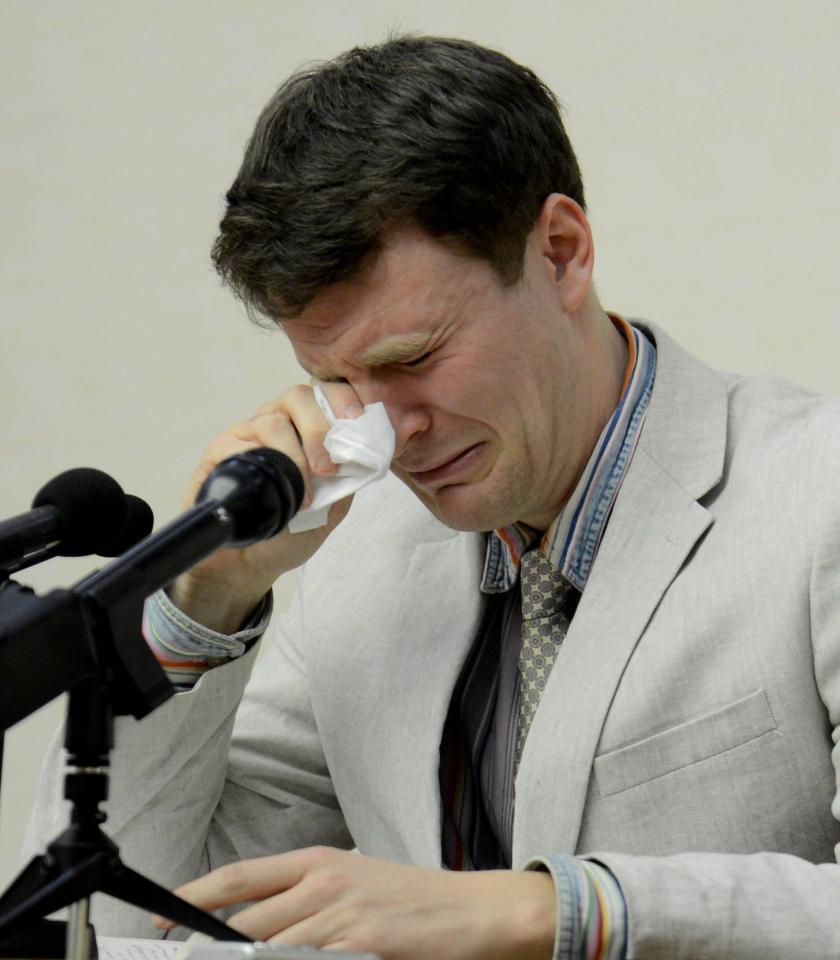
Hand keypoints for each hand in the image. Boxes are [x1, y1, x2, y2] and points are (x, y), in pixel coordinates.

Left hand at [155, 847, 555, 959]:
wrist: (475, 911)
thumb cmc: (413, 902)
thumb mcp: (354, 885)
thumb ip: (306, 902)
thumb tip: (259, 930)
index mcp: (318, 861)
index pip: (238, 877)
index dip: (192, 899)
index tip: (160, 920)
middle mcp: (322, 882)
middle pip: (244, 923)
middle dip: (209, 951)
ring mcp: (340, 914)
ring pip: (267, 949)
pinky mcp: (361, 944)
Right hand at [170, 383, 362, 632]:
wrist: (247, 562)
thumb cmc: (291, 531)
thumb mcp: (331, 509)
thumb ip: (348, 482)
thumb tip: (365, 459)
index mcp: (305, 428)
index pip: (324, 393)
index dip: (343, 400)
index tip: (357, 423)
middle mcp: (275, 423)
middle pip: (298, 397)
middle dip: (319, 428)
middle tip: (329, 467)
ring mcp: (245, 435)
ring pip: (271, 421)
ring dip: (295, 456)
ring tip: (306, 496)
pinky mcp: (219, 453)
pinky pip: (239, 445)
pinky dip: (263, 466)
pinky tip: (277, 495)